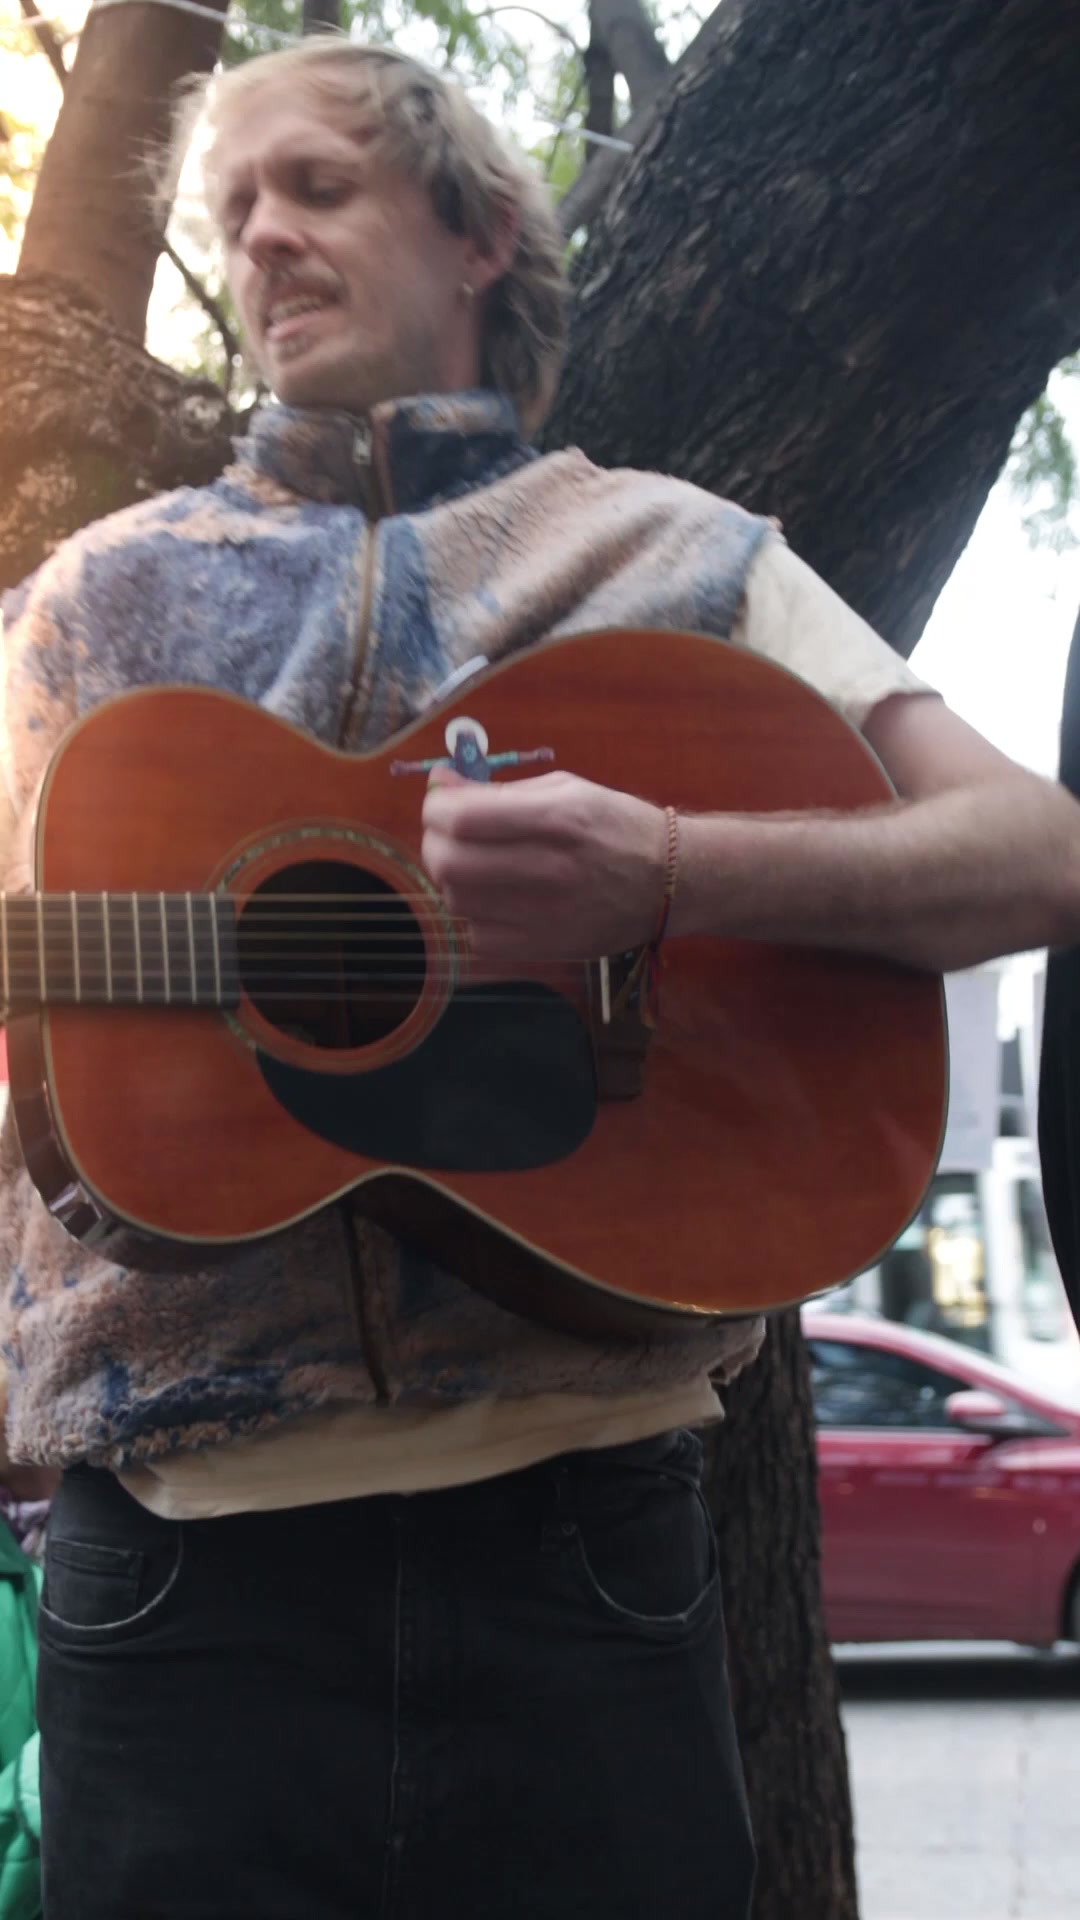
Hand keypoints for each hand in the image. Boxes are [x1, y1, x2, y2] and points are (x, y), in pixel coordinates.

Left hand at [420, 768, 667, 963]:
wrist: (672, 882)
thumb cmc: (617, 826)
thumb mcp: (567, 790)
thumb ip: (500, 791)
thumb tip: (440, 786)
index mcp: (557, 818)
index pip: (462, 818)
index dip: (435, 808)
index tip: (440, 804)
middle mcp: (550, 868)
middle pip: (450, 864)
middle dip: (434, 844)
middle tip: (447, 836)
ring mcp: (547, 915)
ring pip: (457, 902)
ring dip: (452, 880)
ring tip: (474, 866)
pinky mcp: (546, 948)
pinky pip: (478, 938)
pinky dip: (474, 917)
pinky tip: (495, 902)